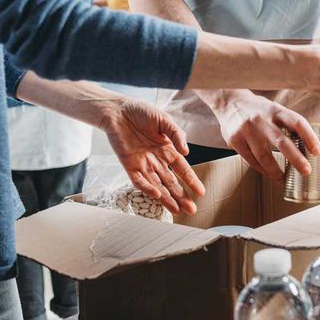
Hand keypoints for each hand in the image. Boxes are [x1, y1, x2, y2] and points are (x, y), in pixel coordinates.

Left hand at [100, 99, 205, 214]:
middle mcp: (157, 160)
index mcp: (167, 150)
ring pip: (157, 186)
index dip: (191, 181)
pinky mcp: (129, 165)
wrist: (117, 110)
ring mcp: (143, 164)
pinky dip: (147, 188)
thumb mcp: (164, 121)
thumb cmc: (141, 112)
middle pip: (171, 182)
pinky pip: (139, 180)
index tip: (201, 192)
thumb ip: (177, 135)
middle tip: (191, 210)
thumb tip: (186, 152)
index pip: (182, 169)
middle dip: (181, 196)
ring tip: (177, 210)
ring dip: (167, 198)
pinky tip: (157, 195)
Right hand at [213, 93, 319, 181]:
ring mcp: (246, 130)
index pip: (297, 122)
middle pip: (281, 142)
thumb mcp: (275, 109)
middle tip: (306, 171)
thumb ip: (288, 124)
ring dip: (276, 171)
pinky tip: (269, 174)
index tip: (317, 151)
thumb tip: (307, 147)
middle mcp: (261, 119)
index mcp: (275, 110)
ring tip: (284, 180)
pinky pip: (251, 160)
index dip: (309, 137)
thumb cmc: (258, 109)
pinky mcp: (235, 140)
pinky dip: (262, 169)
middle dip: (296, 159)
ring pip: (264, 156)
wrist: (229, 101)